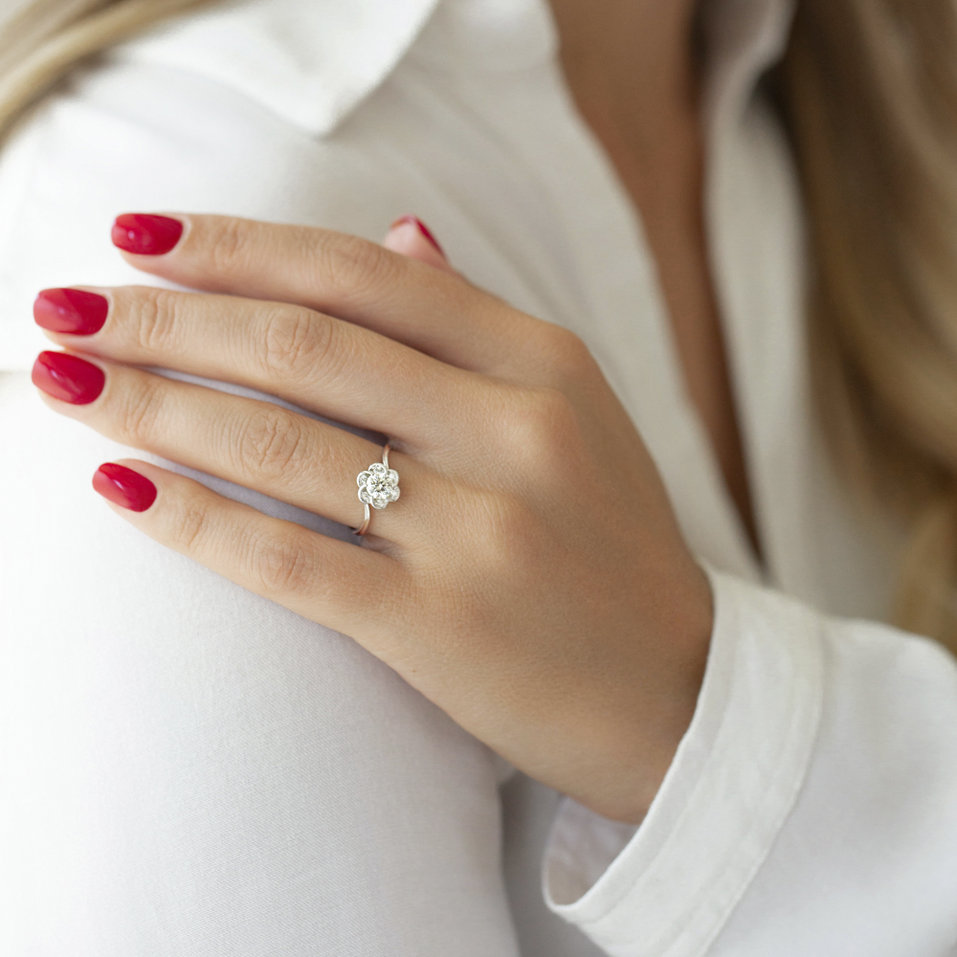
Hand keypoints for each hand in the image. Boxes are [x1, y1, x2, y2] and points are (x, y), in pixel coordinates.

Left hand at [32, 212, 712, 822]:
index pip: (364, 275)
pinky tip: (116, 487)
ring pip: (281, 444)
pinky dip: (191, 518)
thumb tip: (397, 231)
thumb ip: (476, 325)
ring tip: (58, 382)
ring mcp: (480, 532)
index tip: (138, 239)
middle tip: (62, 309)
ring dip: (150, 405)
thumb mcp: (574, 411)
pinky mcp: (441, 628)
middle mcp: (515, 432)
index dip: (238, 247)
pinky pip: (291, 559)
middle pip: (304, 346)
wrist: (679, 693)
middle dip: (163, 320)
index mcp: (546, 364)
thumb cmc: (612, 547)